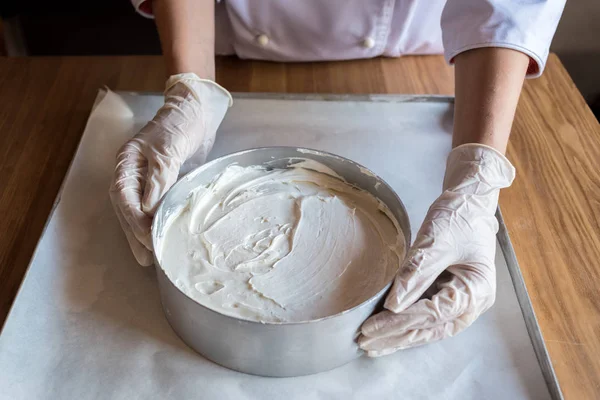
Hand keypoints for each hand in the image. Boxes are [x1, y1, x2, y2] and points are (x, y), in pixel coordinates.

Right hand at [109, 73, 231, 265]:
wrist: (197, 109)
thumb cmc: (180, 122)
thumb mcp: (169, 148)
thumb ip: (160, 177)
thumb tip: (149, 208)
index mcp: (128, 162)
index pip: (123, 196)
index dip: (133, 220)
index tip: (146, 238)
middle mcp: (133, 173)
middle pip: (127, 208)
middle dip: (135, 234)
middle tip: (146, 257)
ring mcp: (147, 178)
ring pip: (139, 210)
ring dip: (143, 233)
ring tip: (150, 256)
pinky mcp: (164, 182)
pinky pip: (156, 206)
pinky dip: (158, 222)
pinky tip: (162, 235)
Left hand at [359, 144, 514, 355]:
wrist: (468, 202)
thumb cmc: (459, 216)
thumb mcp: (437, 242)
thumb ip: (416, 274)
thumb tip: (394, 305)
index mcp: (476, 290)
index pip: (432, 314)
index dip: (400, 322)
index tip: (372, 327)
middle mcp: (471, 304)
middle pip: (430, 328)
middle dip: (395, 337)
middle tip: (365, 343)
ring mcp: (460, 302)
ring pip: (427, 329)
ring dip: (399, 337)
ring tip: (371, 345)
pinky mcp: (447, 296)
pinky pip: (425, 317)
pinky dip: (405, 325)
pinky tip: (385, 333)